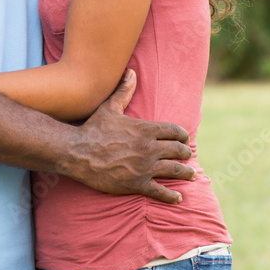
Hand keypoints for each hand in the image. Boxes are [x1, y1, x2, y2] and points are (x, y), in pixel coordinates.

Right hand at [64, 70, 195, 203]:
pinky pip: (161, 191)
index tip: (185, 139)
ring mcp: (145, 167)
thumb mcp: (109, 108)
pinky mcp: (137, 184)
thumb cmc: (93, 129)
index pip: (174, 131)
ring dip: (186, 173)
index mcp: (145, 129)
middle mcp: (149, 148)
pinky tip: (178, 197)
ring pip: (175, 170)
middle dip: (185, 153)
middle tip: (188, 156)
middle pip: (178, 150)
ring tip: (192, 174)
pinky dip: (171, 196)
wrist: (78, 152)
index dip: (182, 135)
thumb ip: (123, 91)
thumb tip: (131, 72)